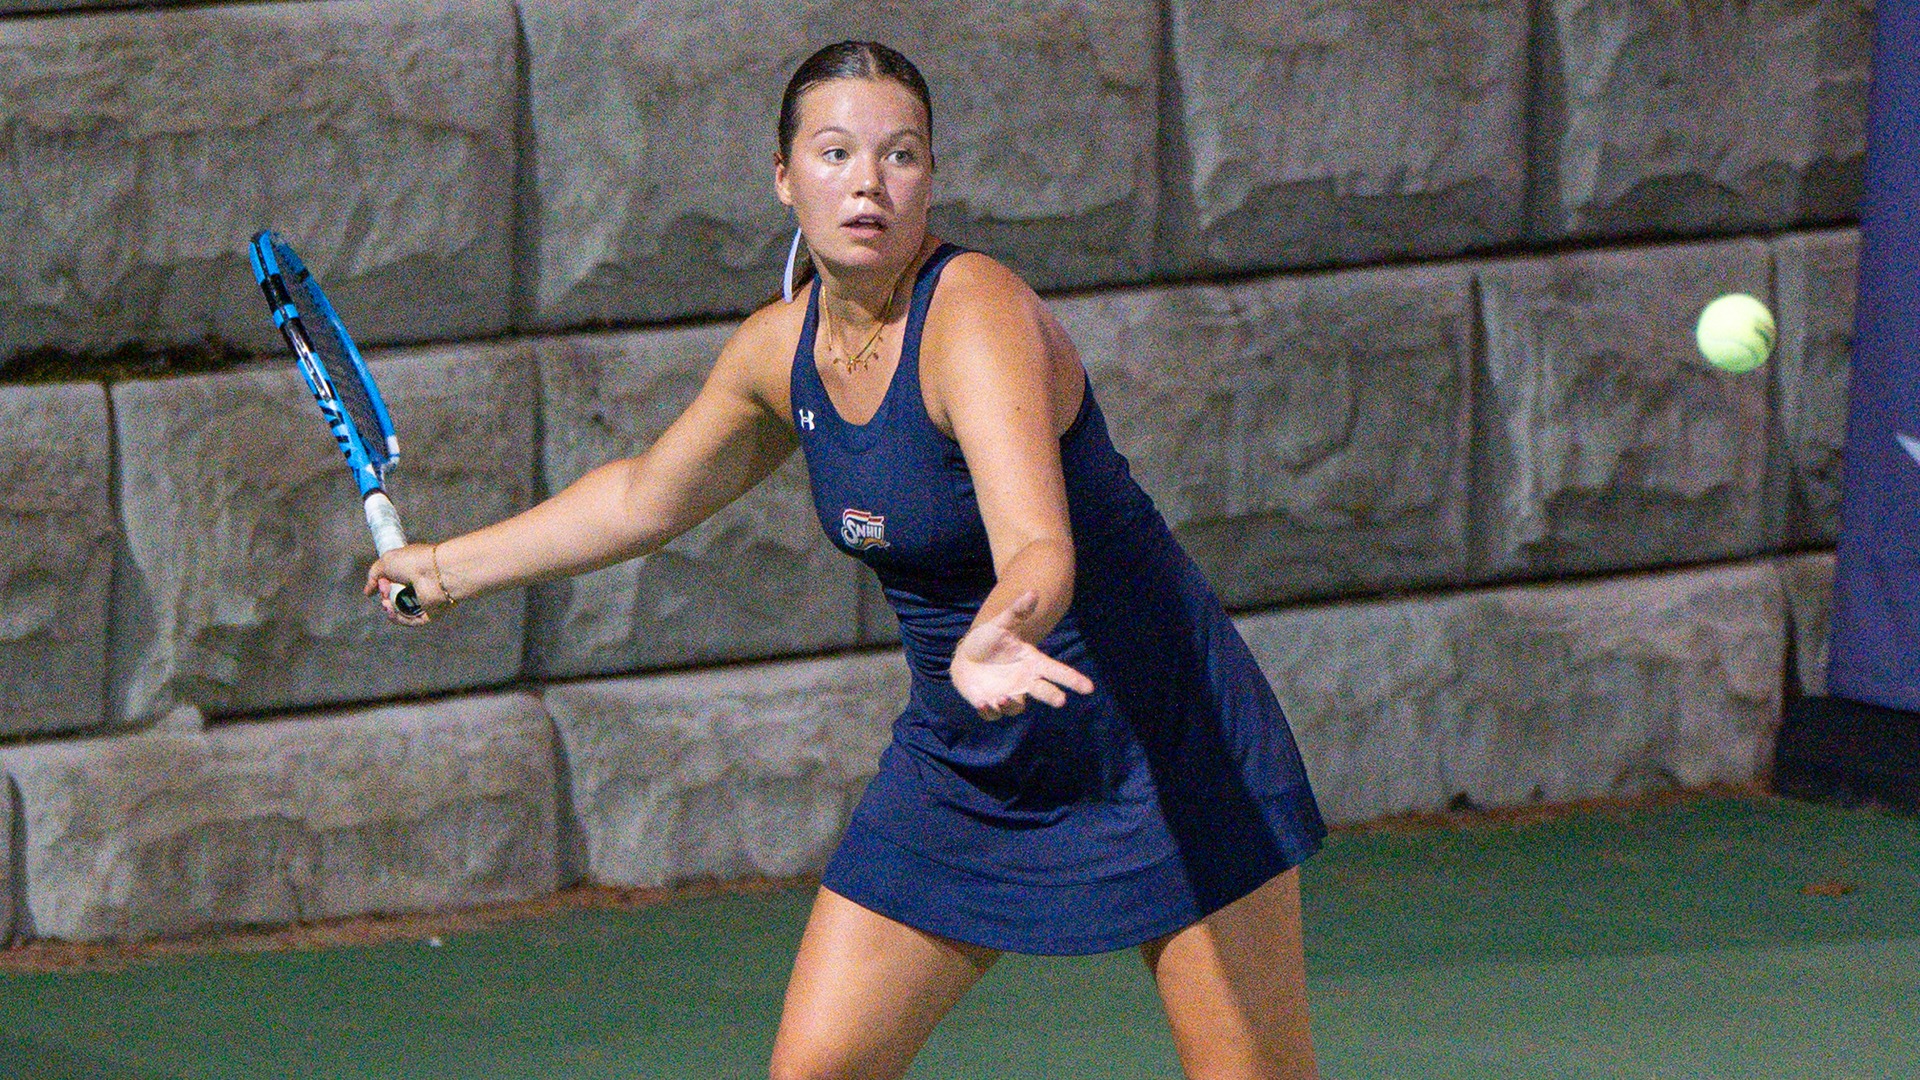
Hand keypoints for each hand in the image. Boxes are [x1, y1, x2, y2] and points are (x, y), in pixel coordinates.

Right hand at [363, 543, 452, 625]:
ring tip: (386, 602)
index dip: (382, 586)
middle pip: (394, 599)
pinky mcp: (428, 614)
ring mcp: (423, 601)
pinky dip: (398, 618)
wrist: (436, 572)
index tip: (378, 584)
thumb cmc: (413, 562)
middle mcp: (417, 586)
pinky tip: (391, 610)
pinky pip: (410, 621)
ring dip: (389, 609)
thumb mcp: (386, 562)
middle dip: (385, 597)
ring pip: (400, 612)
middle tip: (385, 590)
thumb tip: (368, 591)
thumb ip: (373, 575)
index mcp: (410, 572)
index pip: (392, 584)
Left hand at [950, 590, 1094, 719]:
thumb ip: (1017, 611)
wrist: (966, 655)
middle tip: (1061, 700)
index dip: (1073, 679)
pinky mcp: (989, 704)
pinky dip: (990, 711)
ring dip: (1011, 704)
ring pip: (1016, 706)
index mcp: (1032, 663)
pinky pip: (994, 714)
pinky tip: (984, 703)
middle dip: (1053, 696)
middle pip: (1044, 692)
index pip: (1057, 671)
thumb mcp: (1002, 624)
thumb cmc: (989, 639)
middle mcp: (1024, 682)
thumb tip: (1033, 592)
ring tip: (1002, 697)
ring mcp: (1007, 695)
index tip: (1089, 688)